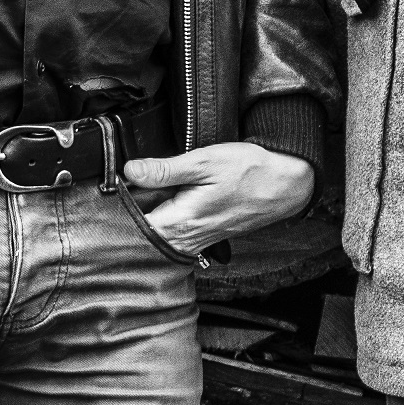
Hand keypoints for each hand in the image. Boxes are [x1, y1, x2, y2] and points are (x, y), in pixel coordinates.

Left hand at [124, 143, 313, 254]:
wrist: (285, 185)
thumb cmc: (250, 172)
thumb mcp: (205, 161)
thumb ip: (164, 170)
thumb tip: (129, 171)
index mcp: (178, 223)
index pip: (128, 224)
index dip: (119, 204)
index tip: (118, 185)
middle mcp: (183, 241)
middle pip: (137, 232)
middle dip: (132, 209)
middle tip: (137, 183)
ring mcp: (193, 243)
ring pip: (154, 233)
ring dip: (150, 213)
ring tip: (156, 190)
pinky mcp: (201, 240)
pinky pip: (170, 234)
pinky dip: (165, 218)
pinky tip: (172, 199)